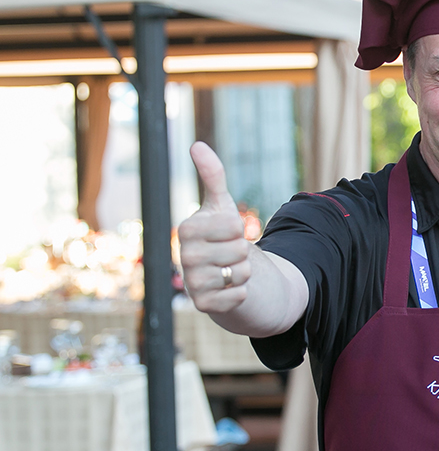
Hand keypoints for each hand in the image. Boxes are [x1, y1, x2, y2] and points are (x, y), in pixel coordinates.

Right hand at [178, 142, 249, 313]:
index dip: (240, 228)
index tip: (228, 232)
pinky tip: (227, 288)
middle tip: (229, 253)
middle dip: (243, 251)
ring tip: (228, 269)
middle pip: (240, 249)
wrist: (220, 274)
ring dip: (243, 271)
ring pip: (241, 272)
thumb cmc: (220, 235)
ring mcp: (191, 282)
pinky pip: (239, 294)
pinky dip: (241, 291)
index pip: (235, 225)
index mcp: (187, 229)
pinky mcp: (203, 305)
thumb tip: (197, 145)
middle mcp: (184, 256)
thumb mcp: (220, 204)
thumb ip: (212, 175)